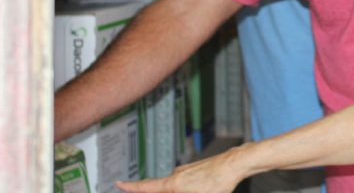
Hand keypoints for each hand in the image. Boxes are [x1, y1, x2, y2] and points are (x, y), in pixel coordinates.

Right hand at [116, 147, 245, 192]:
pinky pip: (183, 182)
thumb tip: (170, 190)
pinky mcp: (194, 169)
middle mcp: (177, 174)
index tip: (118, 183)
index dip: (131, 187)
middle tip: (144, 189)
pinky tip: (197, 189)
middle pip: (159, 188)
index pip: (147, 186)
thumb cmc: (220, 182)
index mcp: (174, 183)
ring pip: (173, 187)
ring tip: (196, 191)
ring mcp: (186, 170)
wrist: (235, 163)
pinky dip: (182, 189)